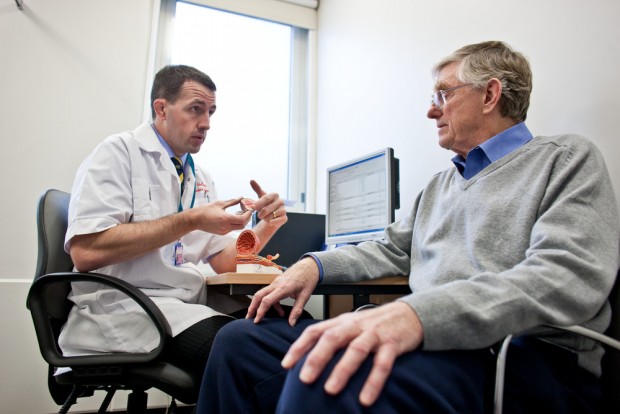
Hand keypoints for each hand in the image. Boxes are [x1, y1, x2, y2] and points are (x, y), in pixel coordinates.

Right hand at [190, 197, 252, 234]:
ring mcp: (224, 231)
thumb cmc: (206, 210)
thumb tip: (241, 197)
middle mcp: (226, 227)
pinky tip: (234, 216)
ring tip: (240, 212)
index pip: (242, 219)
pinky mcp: (222, 233)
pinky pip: (232, 229)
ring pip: (238, 228)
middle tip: (247, 210)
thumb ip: (232, 201)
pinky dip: (236, 223)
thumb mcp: (220, 203)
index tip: (249, 208)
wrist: (195, 220)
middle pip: (242, 225)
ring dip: (242, 221)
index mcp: (225, 219)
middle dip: (247, 218)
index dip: (248, 214)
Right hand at [246, 257, 318, 324]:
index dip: (260, 311)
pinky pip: (270, 293)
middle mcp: (276, 284)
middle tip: (248, 318)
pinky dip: (271, 302)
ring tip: (259, 316)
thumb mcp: (305, 296)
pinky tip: (279, 311)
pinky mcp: (277, 282)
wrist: (310, 265)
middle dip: (252, 307)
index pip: (267, 301)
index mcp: (283, 288)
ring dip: (258, 304)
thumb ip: (297, 310)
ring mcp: (276, 282)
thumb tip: (291, 323)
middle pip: (259, 295)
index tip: (256, 321)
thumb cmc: (308, 278)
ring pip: (262, 293)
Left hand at [249, 180, 286, 227]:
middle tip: (258, 215)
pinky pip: (274, 222)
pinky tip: (269, 221)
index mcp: (275, 195)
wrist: (272, 216)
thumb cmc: (266, 205)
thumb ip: (257, 189)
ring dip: (264, 218)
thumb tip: (251, 180)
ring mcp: (283, 210)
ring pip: (270, 216)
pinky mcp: (284, 218)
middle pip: (266, 209)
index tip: (253, 207)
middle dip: (260, 213)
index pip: (265, 198)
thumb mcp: (260, 197)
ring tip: (265, 217)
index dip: (258, 204)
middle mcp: (281, 201)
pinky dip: (269, 222)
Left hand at [281, 302, 423, 406]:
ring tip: (330, 390)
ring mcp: (374, 334)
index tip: (286, 365)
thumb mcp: (351, 326)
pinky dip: (373, 381)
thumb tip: (307, 361)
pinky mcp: (393, 344)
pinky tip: (365, 398)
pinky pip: (383, 363)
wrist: (409, 315)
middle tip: (304, 378)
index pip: (316, 331)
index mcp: (342, 322)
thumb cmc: (374, 325)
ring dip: (342, 370)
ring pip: (356, 349)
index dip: (299, 347)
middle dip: (317, 358)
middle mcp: (355, 325)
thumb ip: (332, 338)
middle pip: (332, 338)